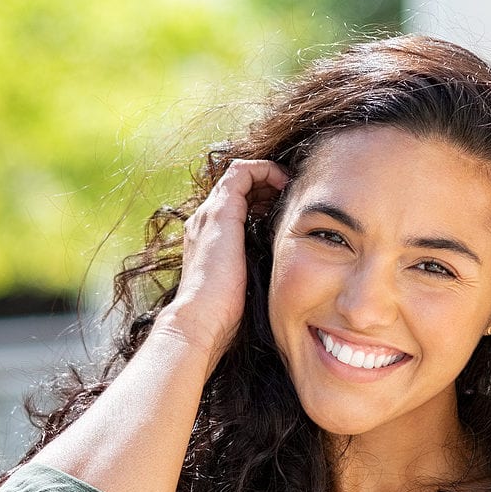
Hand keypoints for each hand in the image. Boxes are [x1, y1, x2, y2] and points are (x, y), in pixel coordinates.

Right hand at [157, 159, 288, 372]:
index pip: (234, 206)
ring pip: (240, 175)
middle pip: (236, 188)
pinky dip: (265, 171)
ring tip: (290, 186)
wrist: (200, 320)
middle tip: (291, 195)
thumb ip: (256, 273)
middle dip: (265, 186)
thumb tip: (285, 279)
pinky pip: (242, 172)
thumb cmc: (224, 316)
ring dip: (267, 176)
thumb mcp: (244, 287)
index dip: (260, 201)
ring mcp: (210, 214)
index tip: (284, 211)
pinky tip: (286, 184)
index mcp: (209, 240)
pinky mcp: (221, 211)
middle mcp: (205, 221)